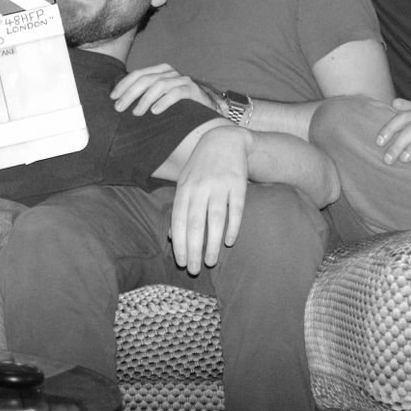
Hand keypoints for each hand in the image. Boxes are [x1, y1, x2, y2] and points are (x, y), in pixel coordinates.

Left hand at [111, 63, 222, 117]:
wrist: (207, 105)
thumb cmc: (178, 102)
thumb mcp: (160, 95)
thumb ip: (145, 93)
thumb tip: (120, 101)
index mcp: (160, 70)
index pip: (138, 74)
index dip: (124, 85)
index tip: (113, 97)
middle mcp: (170, 72)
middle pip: (145, 79)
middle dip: (129, 94)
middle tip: (119, 108)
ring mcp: (182, 79)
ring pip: (159, 85)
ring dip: (145, 100)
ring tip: (136, 113)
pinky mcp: (192, 90)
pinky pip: (176, 93)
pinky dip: (163, 102)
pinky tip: (155, 111)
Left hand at [169, 126, 249, 274]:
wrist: (225, 140)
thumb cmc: (201, 168)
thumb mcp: (185, 183)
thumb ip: (179, 209)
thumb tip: (172, 237)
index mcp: (184, 189)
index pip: (179, 220)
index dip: (180, 242)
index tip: (181, 263)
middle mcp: (200, 187)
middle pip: (195, 223)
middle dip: (194, 249)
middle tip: (194, 270)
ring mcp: (219, 185)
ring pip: (215, 218)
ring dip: (212, 242)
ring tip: (210, 262)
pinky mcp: (238, 184)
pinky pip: (235, 209)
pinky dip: (232, 226)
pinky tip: (229, 242)